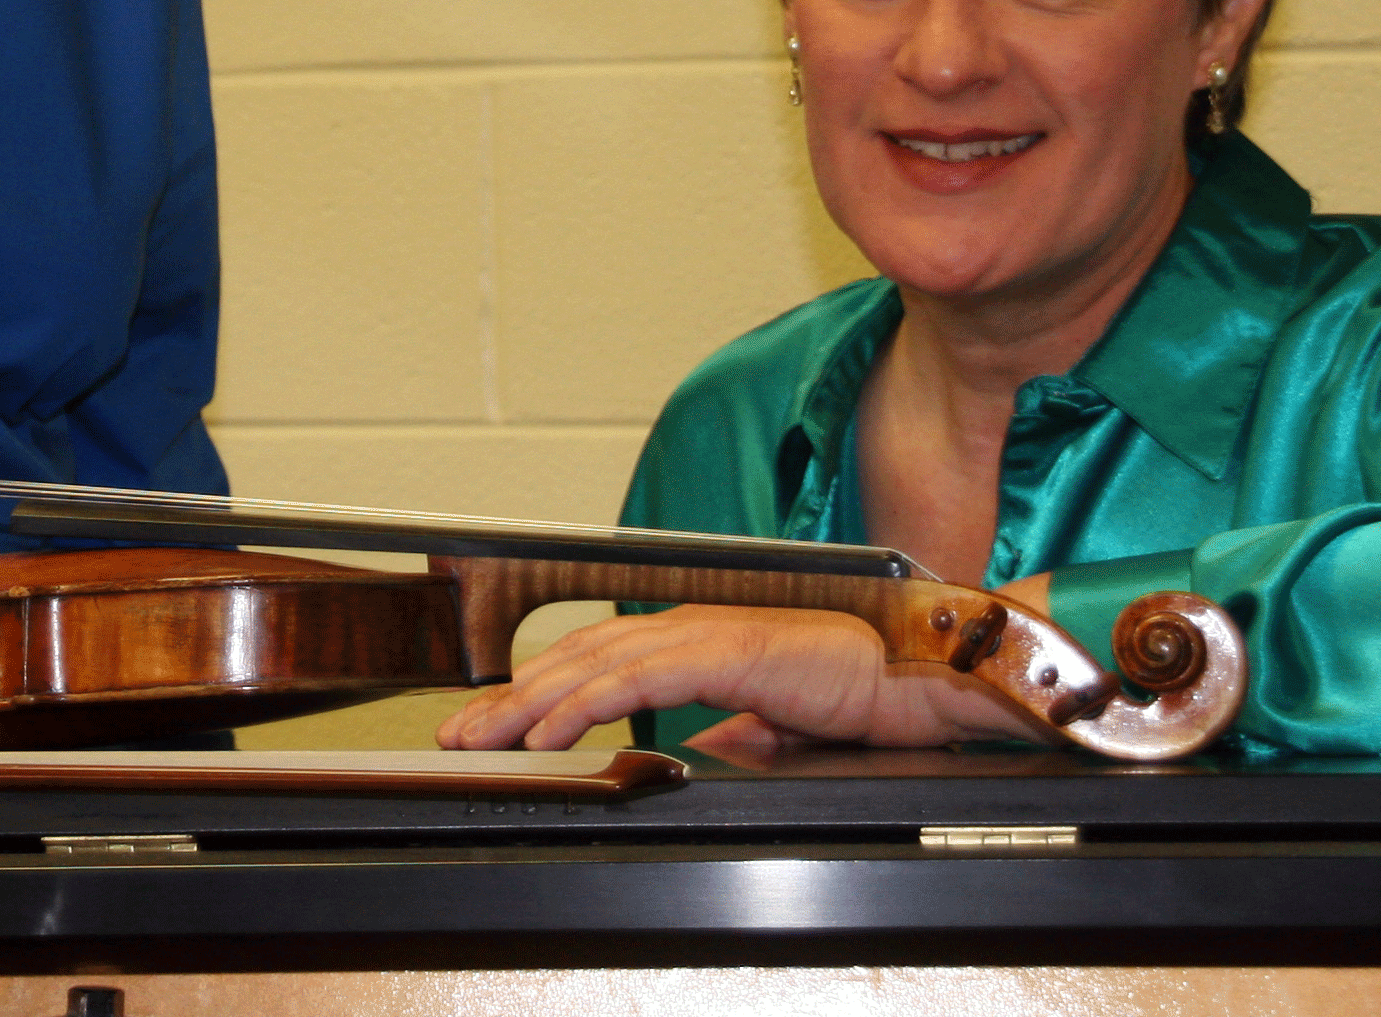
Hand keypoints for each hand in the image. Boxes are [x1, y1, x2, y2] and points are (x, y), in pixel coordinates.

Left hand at [433, 596, 1051, 757]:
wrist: (922, 684)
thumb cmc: (859, 700)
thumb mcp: (776, 730)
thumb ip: (734, 734)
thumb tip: (695, 752)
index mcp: (697, 644)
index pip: (596, 666)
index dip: (536, 694)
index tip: (490, 728)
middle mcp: (691, 628)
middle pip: (576, 659)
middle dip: (509, 698)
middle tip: (457, 735)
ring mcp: (707, 632)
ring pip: (593, 664)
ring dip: (529, 702)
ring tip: (484, 736)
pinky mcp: (728, 648)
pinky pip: (638, 677)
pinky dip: (584, 701)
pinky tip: (547, 728)